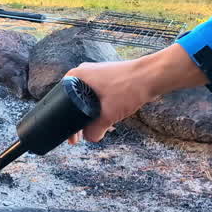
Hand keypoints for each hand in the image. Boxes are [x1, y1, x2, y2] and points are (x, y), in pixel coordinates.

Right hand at [65, 42, 208, 142]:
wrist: (151, 76)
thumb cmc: (128, 89)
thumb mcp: (107, 115)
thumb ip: (95, 130)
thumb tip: (90, 139)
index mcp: (75, 77)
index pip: (60, 103)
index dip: (65, 123)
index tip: (72, 137)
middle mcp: (82, 73)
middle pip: (72, 102)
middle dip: (79, 121)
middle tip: (82, 137)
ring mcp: (94, 74)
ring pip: (86, 100)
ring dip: (91, 115)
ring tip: (100, 128)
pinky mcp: (106, 77)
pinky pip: (96, 95)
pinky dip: (99, 107)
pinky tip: (108, 117)